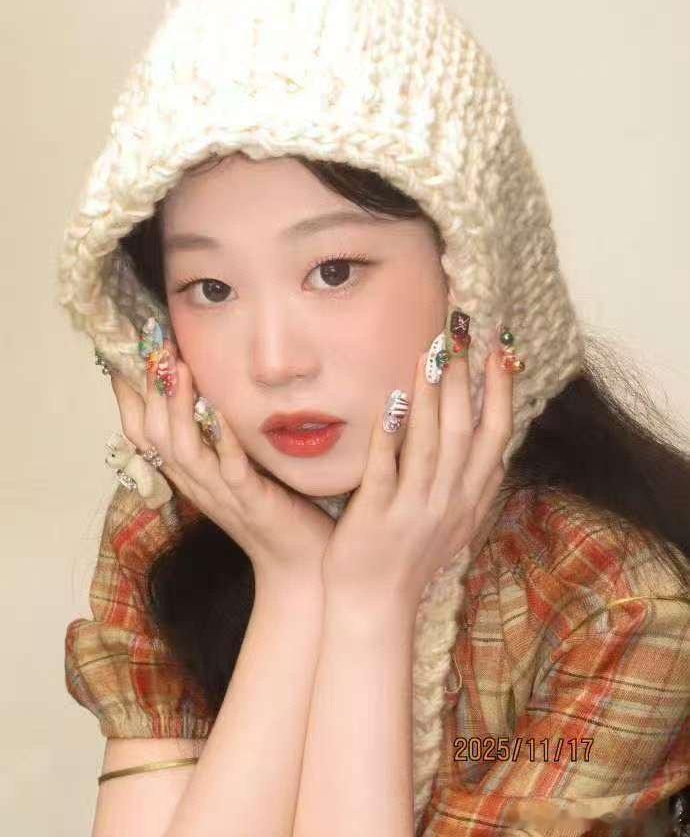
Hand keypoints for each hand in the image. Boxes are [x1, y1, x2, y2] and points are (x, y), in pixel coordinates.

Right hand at [110, 340, 334, 581]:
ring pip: (183, 451)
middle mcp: (197, 483)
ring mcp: (222, 494)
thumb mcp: (236, 471)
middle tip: (155, 348)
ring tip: (178, 369)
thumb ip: (218, 439)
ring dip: (177, 408)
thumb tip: (210, 395)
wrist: (301, 565)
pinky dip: (223, 441)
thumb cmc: (273, 513)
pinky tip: (221, 412)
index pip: (144, 434)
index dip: (130, 397)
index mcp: (190, 475)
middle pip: (154, 437)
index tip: (123, 357)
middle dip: (151, 390)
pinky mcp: (252, 501)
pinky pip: (231, 470)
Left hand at [321, 343, 513, 613]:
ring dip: (432, 398)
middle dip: (465, 380)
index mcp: (469, 498)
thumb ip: (478, 486)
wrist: (375, 606)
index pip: (495, 437)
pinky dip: (389, 437)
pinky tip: (390, 403)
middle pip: (464, 432)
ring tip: (431, 355)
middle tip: (460, 335)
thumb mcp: (458, 525)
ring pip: (430, 445)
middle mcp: (448, 501)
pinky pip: (385, 471)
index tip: (501, 352)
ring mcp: (413, 509)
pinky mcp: (376, 516)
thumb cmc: (412, 559)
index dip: (501, 393)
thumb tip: (499, 446)